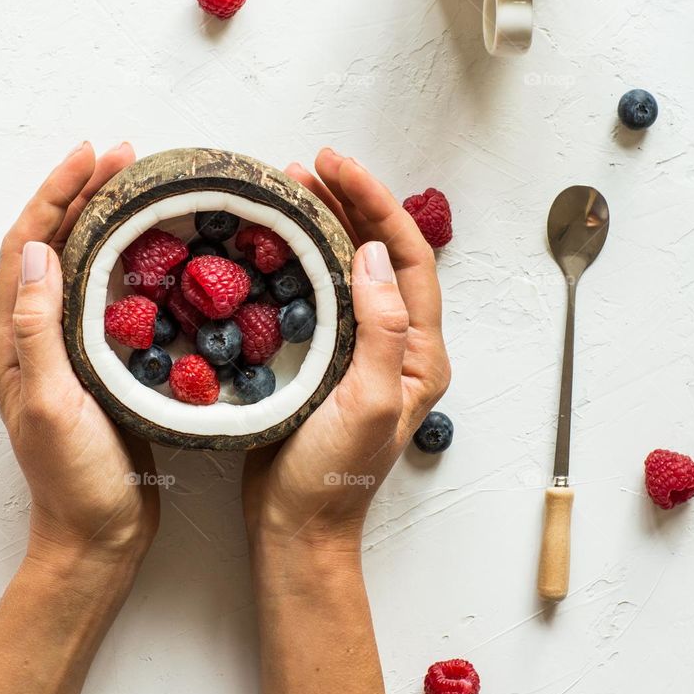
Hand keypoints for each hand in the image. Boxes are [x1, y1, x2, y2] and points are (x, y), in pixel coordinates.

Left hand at [0, 142, 159, 584]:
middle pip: (48, 245)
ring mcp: (63, 350)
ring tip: (135, 185)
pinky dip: (121, 258)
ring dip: (100, 218)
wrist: (100, 536)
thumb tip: (34, 248)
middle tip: (122, 155)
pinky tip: (151, 248)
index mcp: (14, 343)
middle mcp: (32, 338)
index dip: (55, 195)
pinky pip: (102, 293)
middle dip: (80, 193)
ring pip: (76, 264)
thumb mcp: (56, 402)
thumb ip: (40, 327)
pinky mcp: (94, 363)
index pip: (26, 246)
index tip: (92, 156)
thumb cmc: (78, 480)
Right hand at [243, 148, 449, 555]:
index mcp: (420, 350)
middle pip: (380, 251)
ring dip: (325, 222)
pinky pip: (321, 291)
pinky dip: (301, 256)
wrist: (295, 528)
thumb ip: (382, 330)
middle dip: (350, 201)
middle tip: (308, 165)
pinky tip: (274, 240)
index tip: (336, 166)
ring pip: (350, 266)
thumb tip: (371, 254)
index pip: (407, 256)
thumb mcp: (367, 403)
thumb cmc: (332, 477)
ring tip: (290, 188)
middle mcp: (398, 342)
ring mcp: (361, 348)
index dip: (376, 203)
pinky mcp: (326, 357)